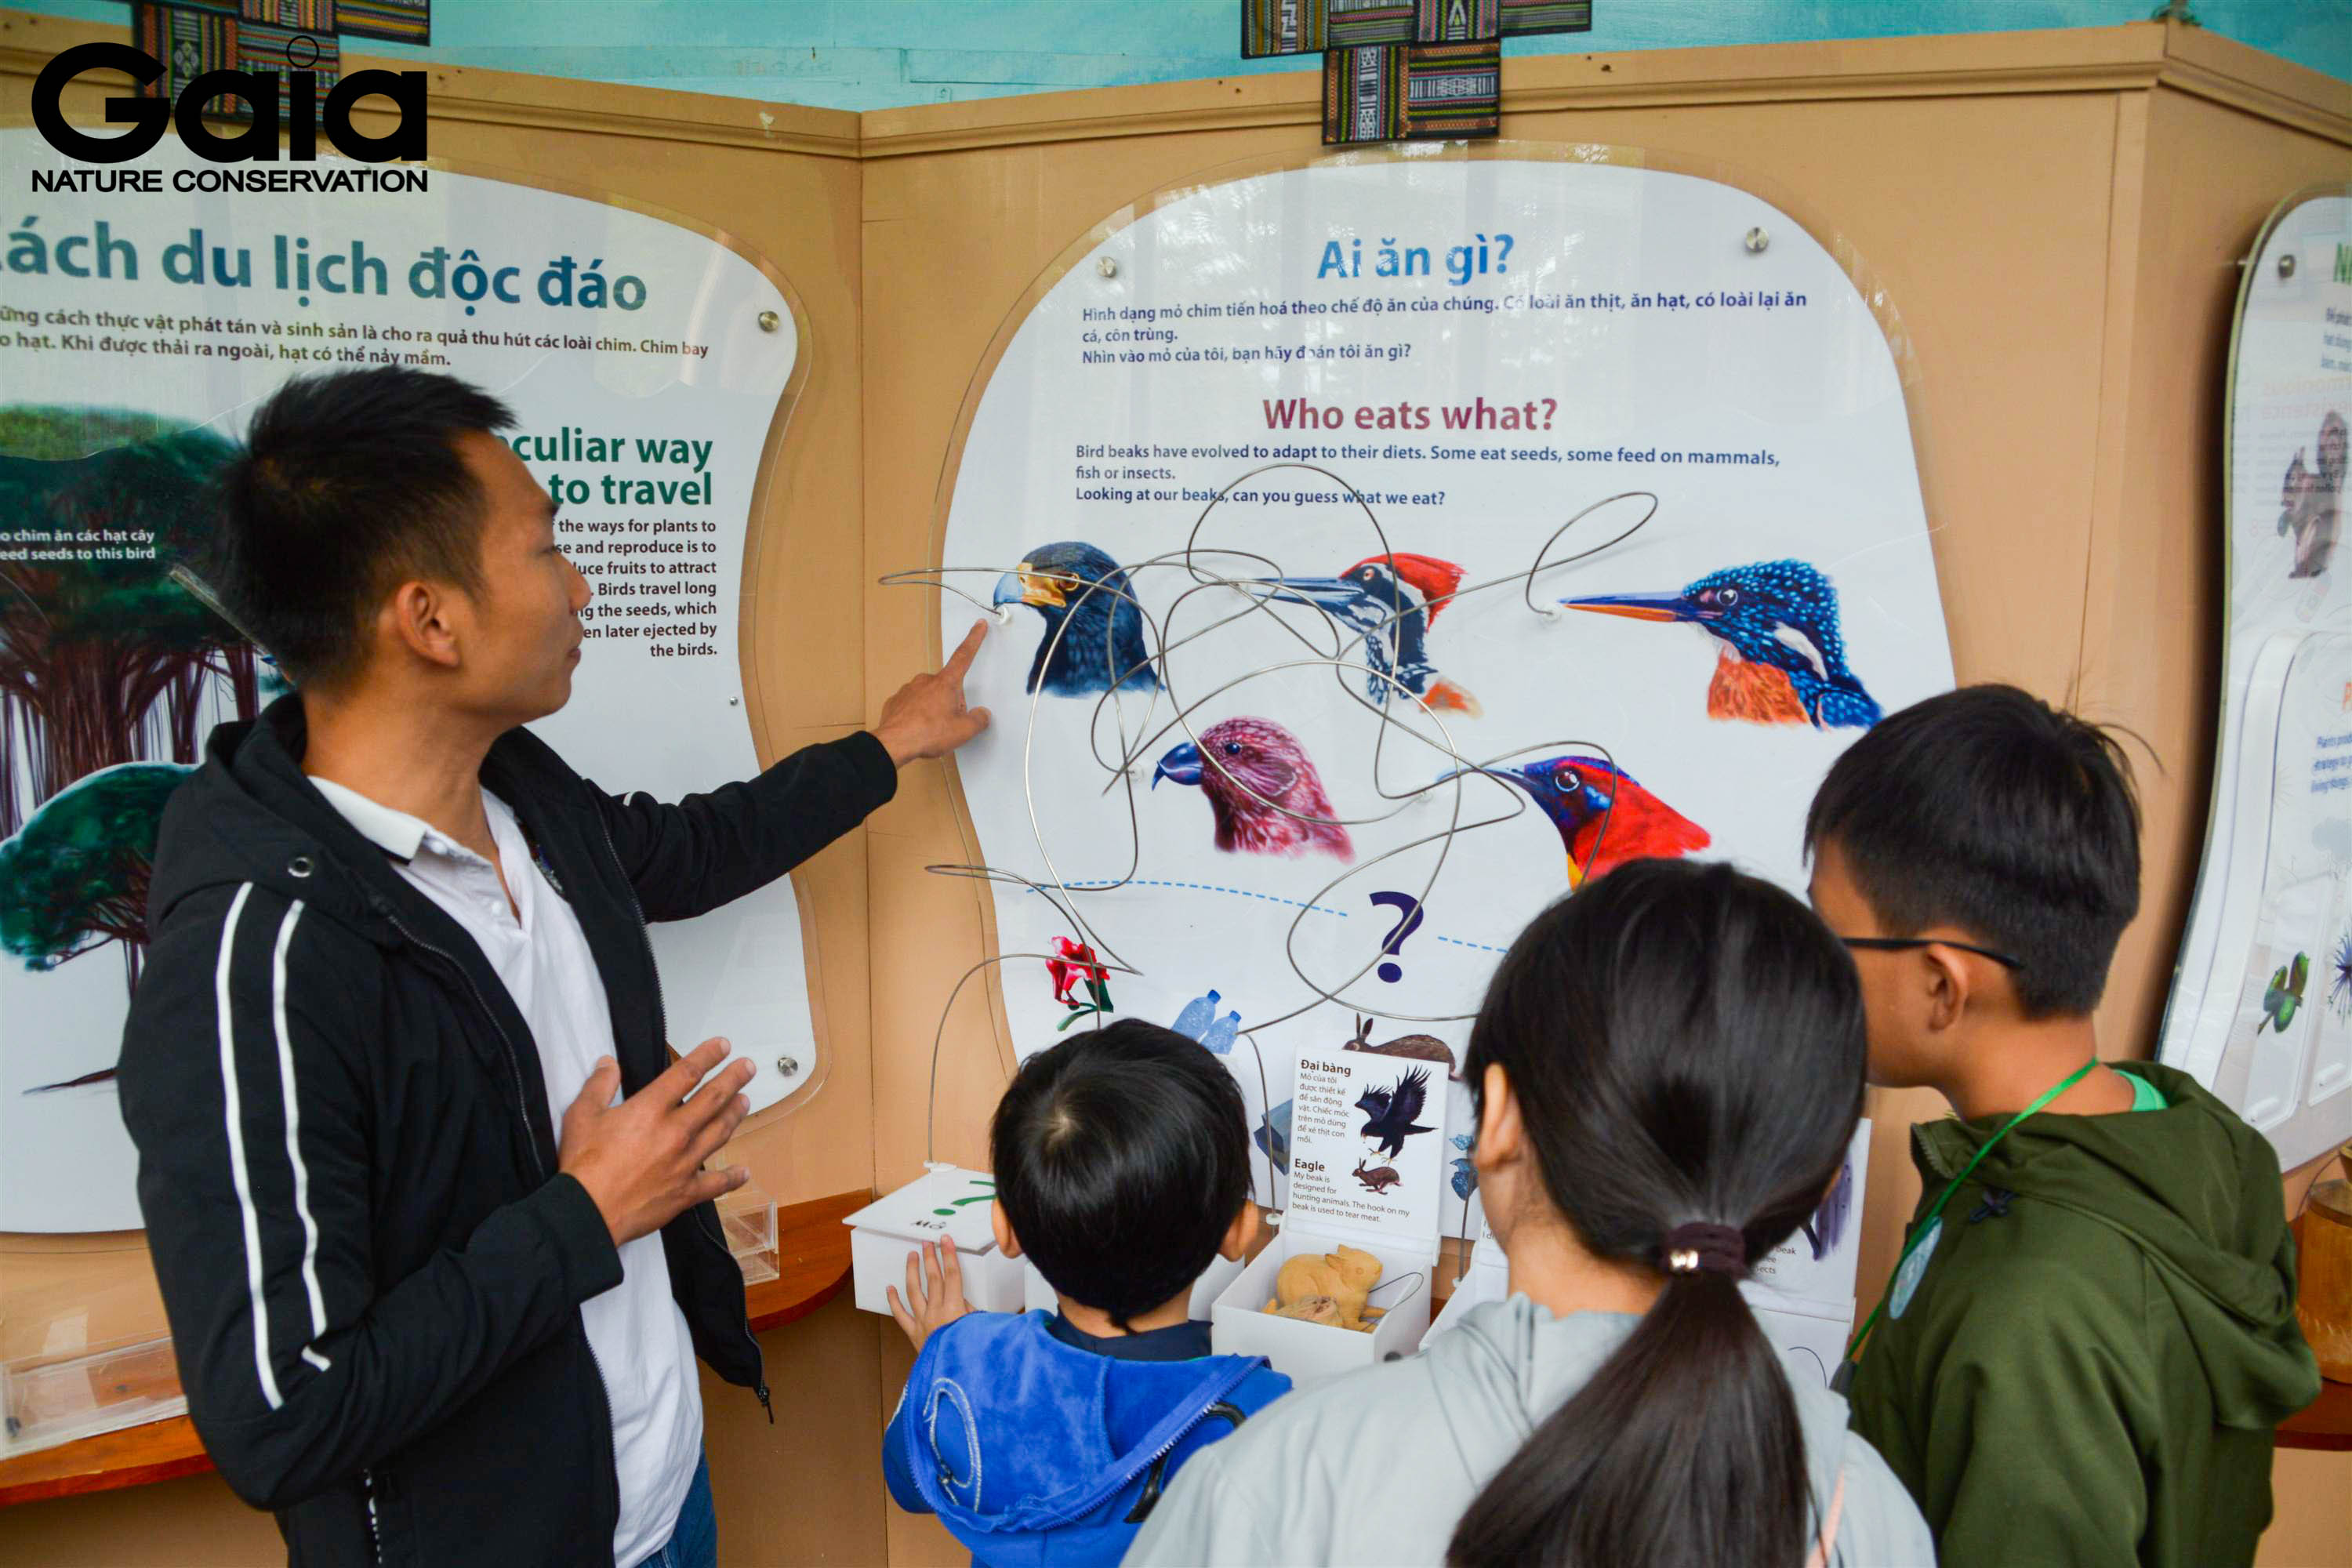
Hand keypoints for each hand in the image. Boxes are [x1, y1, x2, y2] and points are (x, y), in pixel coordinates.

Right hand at [559, 1038, 755, 1247]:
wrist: (588, 1211)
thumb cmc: (583, 1164)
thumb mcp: (581, 1115)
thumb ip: (599, 1085)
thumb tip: (608, 1063)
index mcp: (651, 1109)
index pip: (687, 1073)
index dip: (708, 1056)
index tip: (723, 1045)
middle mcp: (675, 1132)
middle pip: (714, 1099)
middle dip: (734, 1079)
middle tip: (748, 1067)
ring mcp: (684, 1163)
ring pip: (719, 1133)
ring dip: (735, 1115)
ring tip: (745, 1102)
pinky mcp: (685, 1192)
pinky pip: (716, 1183)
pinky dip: (732, 1177)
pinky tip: (744, 1172)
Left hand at [874, 622, 990, 766]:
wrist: (894, 743)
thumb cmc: (929, 733)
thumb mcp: (963, 730)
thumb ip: (978, 720)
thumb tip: (982, 715)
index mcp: (946, 682)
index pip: (964, 656)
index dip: (974, 639)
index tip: (979, 625)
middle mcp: (926, 680)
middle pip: (947, 687)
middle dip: (951, 702)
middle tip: (949, 724)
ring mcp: (909, 689)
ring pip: (929, 696)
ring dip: (934, 710)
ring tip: (931, 730)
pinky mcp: (896, 701)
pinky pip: (912, 705)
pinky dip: (917, 716)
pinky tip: (917, 729)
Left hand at [887, 1240, 973, 1352]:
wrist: (954, 1379)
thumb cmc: (971, 1353)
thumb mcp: (979, 1327)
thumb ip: (969, 1311)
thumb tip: (960, 1302)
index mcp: (954, 1309)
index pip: (952, 1275)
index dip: (949, 1256)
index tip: (946, 1241)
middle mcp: (936, 1312)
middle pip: (933, 1279)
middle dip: (930, 1258)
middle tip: (927, 1243)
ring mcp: (922, 1322)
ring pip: (914, 1291)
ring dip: (912, 1272)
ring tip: (911, 1256)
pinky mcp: (914, 1334)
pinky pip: (900, 1315)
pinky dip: (894, 1301)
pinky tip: (889, 1289)